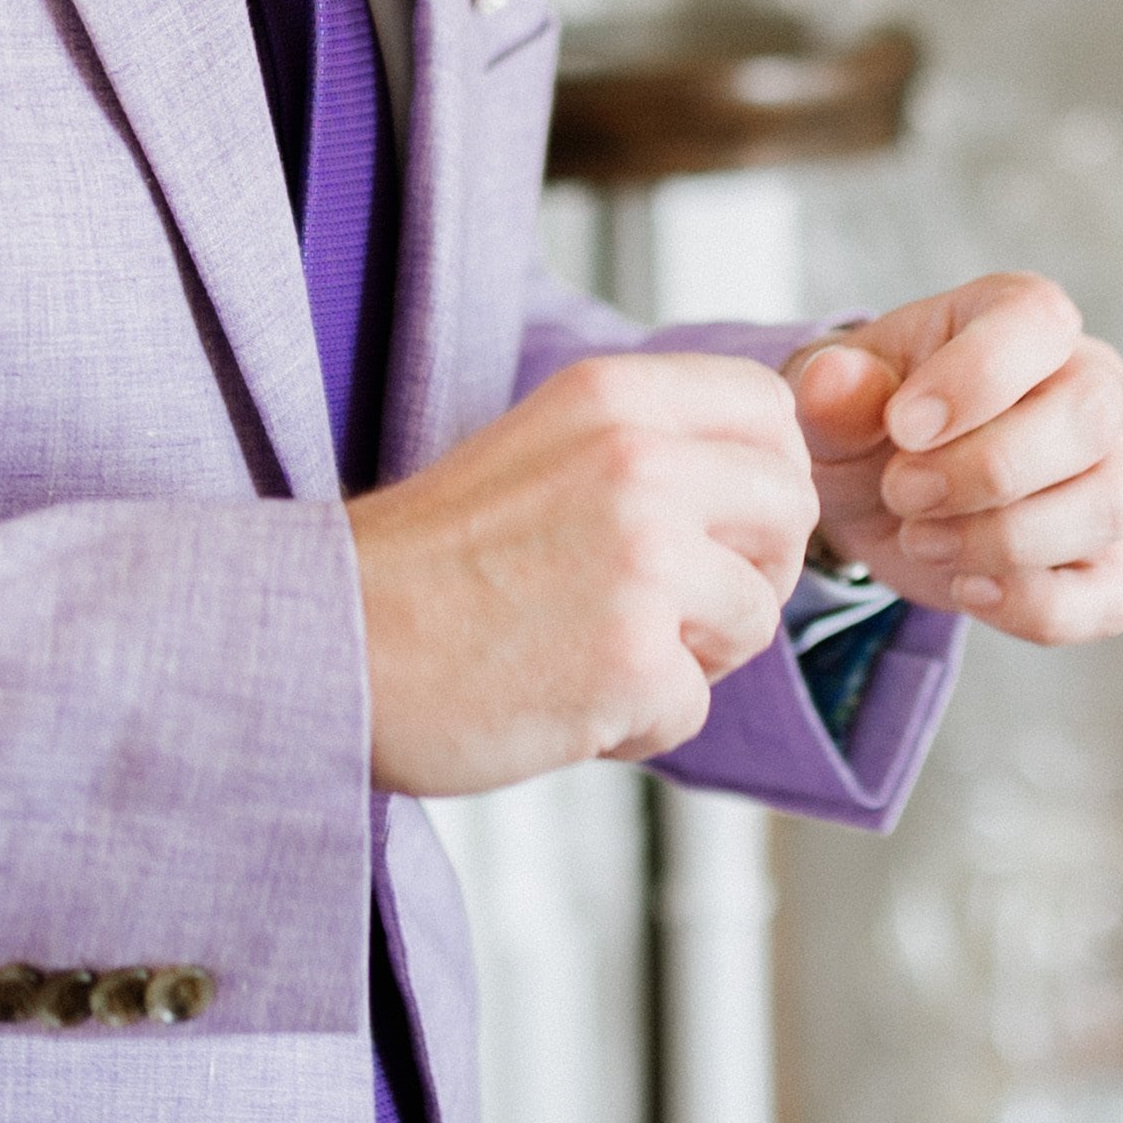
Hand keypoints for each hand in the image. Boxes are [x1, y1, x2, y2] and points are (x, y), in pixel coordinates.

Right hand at [351, 353, 813, 791]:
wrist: (331, 647)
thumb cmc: (428, 565)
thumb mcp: (543, 449)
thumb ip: (650, 448)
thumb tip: (763, 485)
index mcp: (615, 397)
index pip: (770, 410)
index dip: (766, 475)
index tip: (725, 523)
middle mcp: (640, 463)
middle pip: (792, 510)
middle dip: (752, 571)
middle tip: (675, 608)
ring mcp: (643, 561)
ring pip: (757, 616)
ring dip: (693, 655)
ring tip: (597, 653)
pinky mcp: (633, 659)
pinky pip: (693, 706)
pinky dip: (638, 724)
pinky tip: (562, 700)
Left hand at [789, 273, 1122, 649]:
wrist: (874, 494)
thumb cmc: (867, 422)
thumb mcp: (833, 398)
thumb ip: (834, 390)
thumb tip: (836, 381)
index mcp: (1024, 319)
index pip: (1040, 322)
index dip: (975, 377)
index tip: (901, 427)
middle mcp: (1087, 389)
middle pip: (1088, 417)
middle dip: (987, 469)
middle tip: (901, 491)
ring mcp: (1106, 476)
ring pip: (1106, 506)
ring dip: (1003, 540)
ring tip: (920, 538)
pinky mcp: (1103, 562)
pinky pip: (1111, 593)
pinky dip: (1039, 607)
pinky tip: (967, 591)